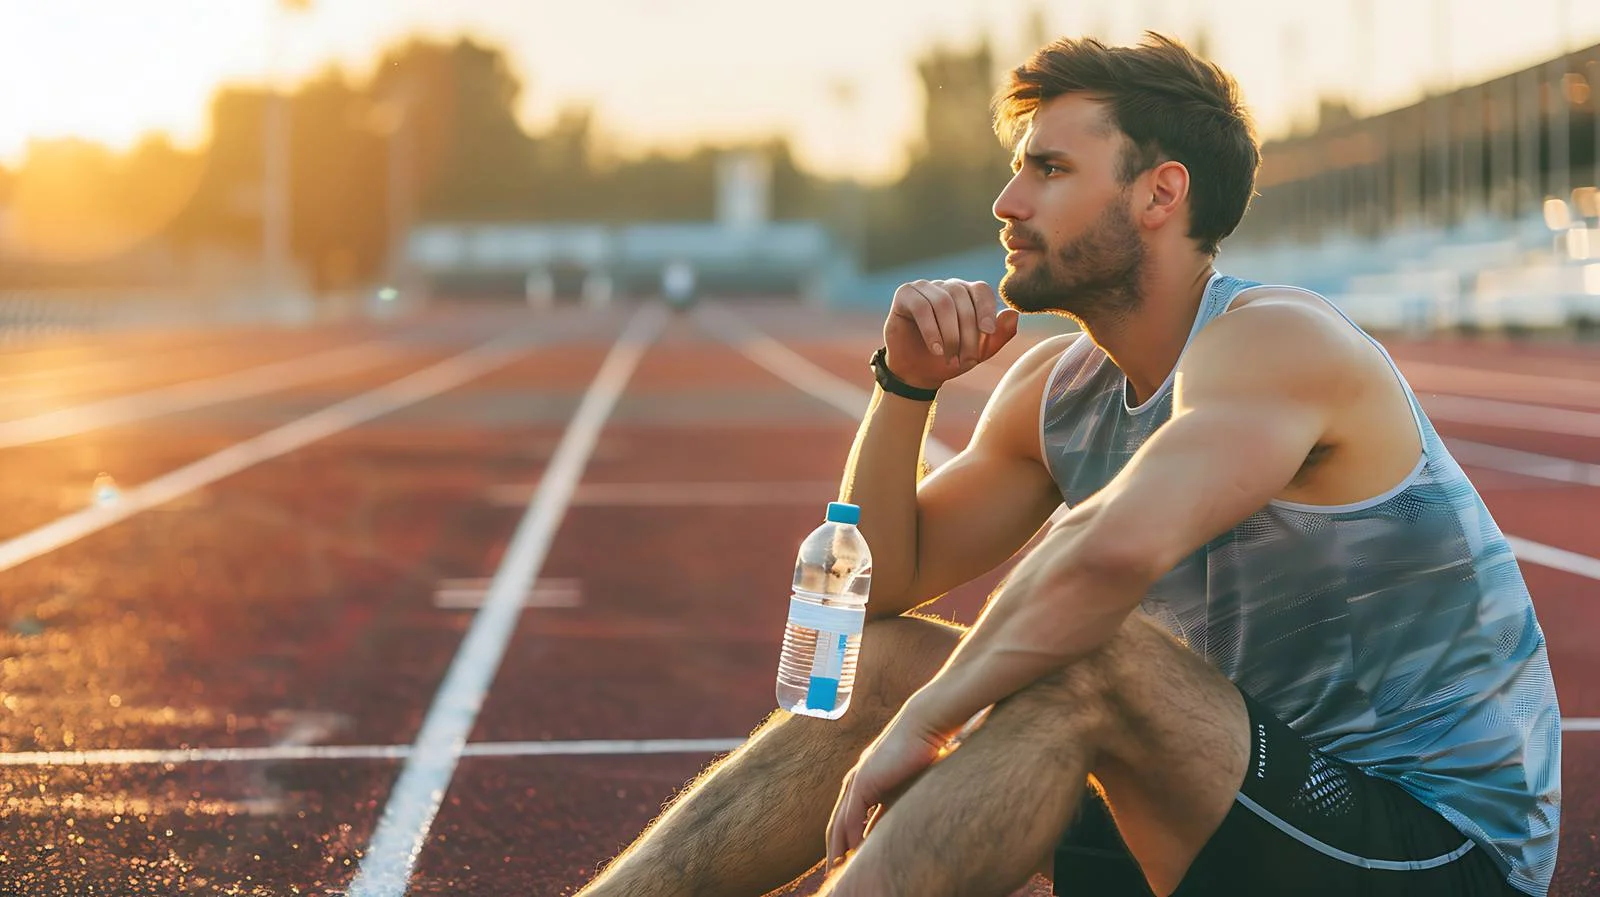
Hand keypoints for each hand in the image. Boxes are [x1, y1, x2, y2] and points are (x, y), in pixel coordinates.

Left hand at [825, 709, 948, 865]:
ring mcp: (856, 782)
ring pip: (839, 824)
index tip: (843, 864)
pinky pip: (852, 817)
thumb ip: (898, 804)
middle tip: (833, 874)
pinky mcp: (864, 782)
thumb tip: (897, 825)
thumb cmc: (922, 750)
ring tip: (837, 871)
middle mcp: (854, 783)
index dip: (843, 842)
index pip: (846, 819)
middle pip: (836, 825)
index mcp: (863, 783)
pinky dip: (851, 837)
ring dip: (837, 849)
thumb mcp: (907, 784)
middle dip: (833, 850)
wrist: (922, 725)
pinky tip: (853, 854)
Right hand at [884, 280, 1020, 389]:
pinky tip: (936, 350)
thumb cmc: (949, 360)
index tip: (989, 333)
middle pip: (962, 298)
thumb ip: (999, 336)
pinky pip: (921, 307)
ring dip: (949, 335)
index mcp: (966, 294)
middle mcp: (946, 286)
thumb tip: (1013, 314)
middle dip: (967, 333)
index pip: (980, 289)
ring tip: (950, 358)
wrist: (918, 374)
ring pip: (942, 303)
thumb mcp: (979, 352)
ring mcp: (924, 288)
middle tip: (967, 360)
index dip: (986, 308)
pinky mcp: (905, 294)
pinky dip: (931, 331)